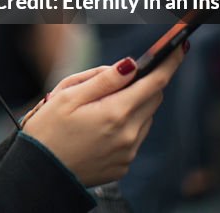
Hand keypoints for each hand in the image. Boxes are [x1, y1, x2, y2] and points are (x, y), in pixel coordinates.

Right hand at [22, 48, 184, 185]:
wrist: (39, 171)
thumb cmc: (48, 128)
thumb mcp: (68, 95)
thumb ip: (103, 79)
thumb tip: (131, 64)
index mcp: (115, 112)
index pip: (155, 82)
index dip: (170, 63)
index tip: (180, 49)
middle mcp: (128, 135)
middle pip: (152, 99)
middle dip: (143, 84)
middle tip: (117, 81)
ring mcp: (127, 153)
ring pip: (145, 119)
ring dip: (133, 107)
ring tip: (98, 109)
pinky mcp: (123, 166)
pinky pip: (134, 138)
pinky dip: (125, 127)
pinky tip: (98, 129)